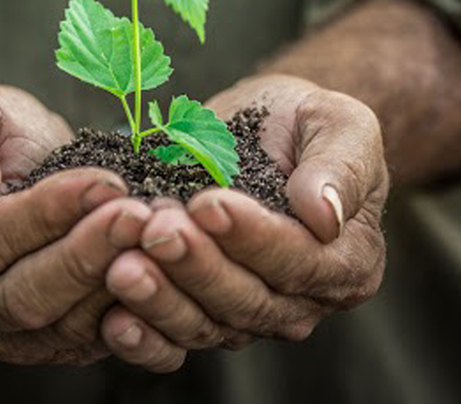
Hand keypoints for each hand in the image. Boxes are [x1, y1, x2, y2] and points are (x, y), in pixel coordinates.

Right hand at [0, 81, 151, 364]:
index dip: (47, 214)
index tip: (104, 182)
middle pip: (22, 297)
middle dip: (87, 256)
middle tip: (140, 216)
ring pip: (59, 328)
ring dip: (114, 285)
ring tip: (157, 238)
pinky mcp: (41, 342)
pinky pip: (85, 341)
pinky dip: (126, 312)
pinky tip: (158, 271)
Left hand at [100, 74, 387, 370]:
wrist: (261, 128)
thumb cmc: (304, 122)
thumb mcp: (340, 124)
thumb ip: (341, 167)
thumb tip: (325, 215)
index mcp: (347, 260)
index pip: (299, 261)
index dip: (253, 237)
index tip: (209, 204)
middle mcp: (301, 300)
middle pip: (247, 300)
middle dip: (197, 266)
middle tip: (156, 229)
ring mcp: (249, 313)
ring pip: (206, 323)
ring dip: (162, 299)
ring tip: (122, 266)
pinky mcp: (202, 313)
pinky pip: (174, 338)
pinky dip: (144, 337)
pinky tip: (113, 320)